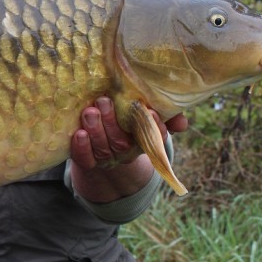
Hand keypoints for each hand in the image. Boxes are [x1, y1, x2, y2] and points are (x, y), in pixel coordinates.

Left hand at [69, 96, 187, 201]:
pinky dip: (82, 148)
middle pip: (121, 142)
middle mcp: (125, 151)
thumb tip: (182, 122)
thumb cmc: (127, 118)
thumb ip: (167, 113)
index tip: (152, 112)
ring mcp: (106, 157)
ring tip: (90, 112)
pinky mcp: (88, 160)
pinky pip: (86, 159)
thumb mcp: (146, 113)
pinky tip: (79, 133)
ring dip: (96, 130)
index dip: (155, 128)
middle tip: (104, 100)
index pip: (155, 138)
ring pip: (103, 149)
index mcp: (144, 140)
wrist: (103, 142)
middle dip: (112, 122)